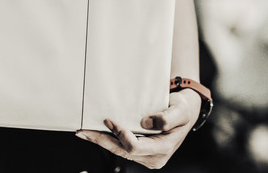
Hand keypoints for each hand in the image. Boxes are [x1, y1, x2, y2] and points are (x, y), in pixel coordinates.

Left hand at [76, 89, 200, 168]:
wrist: (184, 113)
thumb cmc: (181, 109)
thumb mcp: (180, 109)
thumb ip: (167, 118)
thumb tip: (146, 123)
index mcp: (163, 148)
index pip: (135, 147)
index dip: (121, 135)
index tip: (109, 120)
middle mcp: (154, 158)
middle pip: (122, 152)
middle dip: (102, 141)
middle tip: (84, 131)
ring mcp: (147, 157)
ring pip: (119, 151)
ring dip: (102, 142)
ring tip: (84, 132)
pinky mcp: (141, 153)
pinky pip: (121, 149)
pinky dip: (108, 141)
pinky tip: (96, 134)